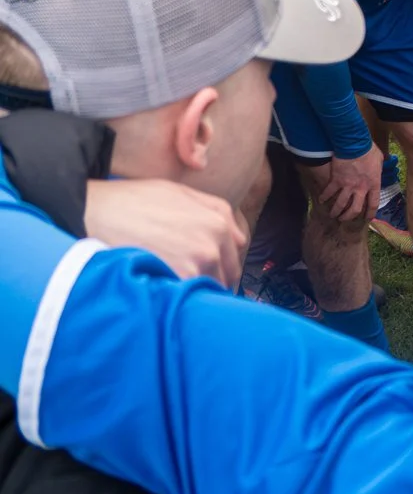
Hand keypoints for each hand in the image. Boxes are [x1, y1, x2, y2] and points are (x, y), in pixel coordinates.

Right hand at [84, 178, 246, 285]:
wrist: (96, 212)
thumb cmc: (134, 200)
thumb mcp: (182, 193)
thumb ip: (214, 211)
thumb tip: (235, 235)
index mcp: (219, 222)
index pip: (235, 255)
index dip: (221, 262)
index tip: (206, 268)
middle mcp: (214, 244)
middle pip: (226, 276)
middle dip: (210, 279)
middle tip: (186, 281)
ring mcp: (196, 265)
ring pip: (207, 290)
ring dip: (194, 292)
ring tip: (172, 288)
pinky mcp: (175, 282)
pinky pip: (188, 299)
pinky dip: (179, 300)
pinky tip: (162, 293)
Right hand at [313, 146, 383, 222]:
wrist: (353, 144)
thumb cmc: (368, 150)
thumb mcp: (379, 160)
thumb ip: (378, 168)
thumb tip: (379, 167)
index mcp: (373, 184)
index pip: (373, 204)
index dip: (370, 214)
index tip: (367, 219)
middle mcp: (360, 188)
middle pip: (355, 209)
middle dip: (349, 217)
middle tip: (344, 219)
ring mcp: (347, 186)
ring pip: (340, 204)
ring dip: (335, 211)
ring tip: (332, 215)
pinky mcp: (336, 180)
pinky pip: (329, 192)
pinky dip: (324, 197)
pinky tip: (321, 201)